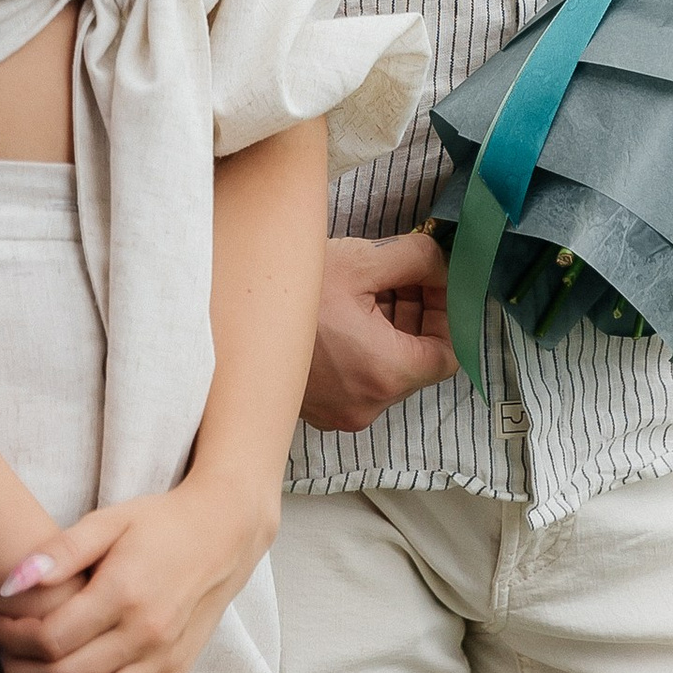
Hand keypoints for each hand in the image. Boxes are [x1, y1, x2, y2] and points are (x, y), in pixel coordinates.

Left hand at [0, 472, 272, 672]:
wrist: (221, 537)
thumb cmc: (159, 525)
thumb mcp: (108, 521)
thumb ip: (59, 552)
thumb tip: (9, 585)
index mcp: (124, 593)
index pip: (52, 637)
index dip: (12, 637)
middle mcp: (145, 635)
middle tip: (1, 660)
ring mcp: (162, 663)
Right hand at [299, 229, 459, 430]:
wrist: (221, 315)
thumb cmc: (291, 290)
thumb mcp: (362, 261)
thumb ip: (417, 259)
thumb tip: (442, 263)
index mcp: (384, 373)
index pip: (450, 354)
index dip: (451, 313)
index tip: (437, 282)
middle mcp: (367, 405)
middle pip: (419, 360)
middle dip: (419, 313)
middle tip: (405, 273)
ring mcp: (342, 413)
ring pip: (389, 368)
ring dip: (392, 328)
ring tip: (371, 284)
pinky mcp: (320, 409)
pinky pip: (361, 378)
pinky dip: (365, 346)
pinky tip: (347, 308)